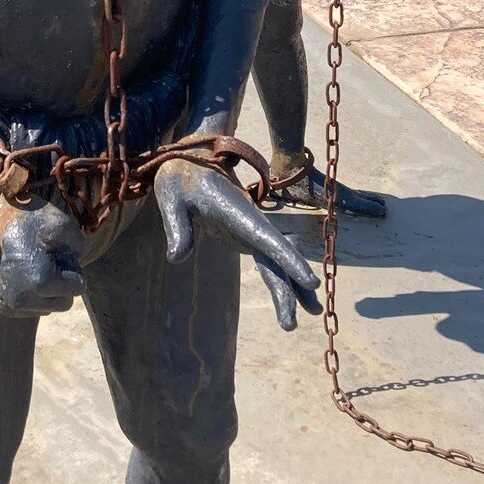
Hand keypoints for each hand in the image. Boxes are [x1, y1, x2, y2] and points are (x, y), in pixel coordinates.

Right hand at [0, 195, 85, 317]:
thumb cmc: (22, 216)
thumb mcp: (59, 222)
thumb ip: (78, 243)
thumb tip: (79, 260)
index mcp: (39, 282)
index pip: (77, 288)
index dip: (71, 267)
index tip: (56, 251)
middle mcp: (19, 301)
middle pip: (62, 303)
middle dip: (59, 283)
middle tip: (45, 258)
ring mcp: (4, 305)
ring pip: (43, 308)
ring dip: (43, 290)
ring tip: (28, 262)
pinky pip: (24, 307)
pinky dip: (26, 292)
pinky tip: (17, 271)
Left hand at [153, 160, 320, 330]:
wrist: (191, 158)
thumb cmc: (180, 177)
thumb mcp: (171, 197)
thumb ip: (176, 226)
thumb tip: (177, 258)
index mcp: (238, 211)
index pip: (268, 239)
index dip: (290, 260)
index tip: (311, 281)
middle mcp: (252, 221)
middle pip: (277, 257)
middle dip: (290, 288)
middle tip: (290, 325)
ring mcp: (252, 228)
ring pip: (278, 259)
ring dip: (293, 286)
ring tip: (312, 314)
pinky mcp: (247, 233)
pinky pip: (269, 258)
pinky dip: (282, 277)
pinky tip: (290, 296)